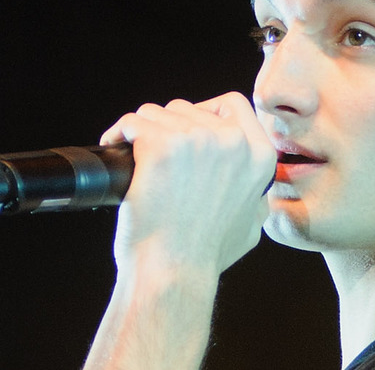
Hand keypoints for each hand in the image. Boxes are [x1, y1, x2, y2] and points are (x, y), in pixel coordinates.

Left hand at [100, 92, 275, 275]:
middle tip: (155, 153)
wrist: (173, 271)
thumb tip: (254, 192)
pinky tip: (115, 146)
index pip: (234, 103)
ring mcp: (196, 140)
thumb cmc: (205, 255)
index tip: (188, 125)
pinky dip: (119, 133)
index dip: (207, 109)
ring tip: (134, 155)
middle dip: (168, 126)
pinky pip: (133, 122)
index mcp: (259, 156)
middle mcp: (232, 142)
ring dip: (143, 131)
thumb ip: (256, 197)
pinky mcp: (160, 146)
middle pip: (189, 109)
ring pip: (157, 113)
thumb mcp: (252, 223)